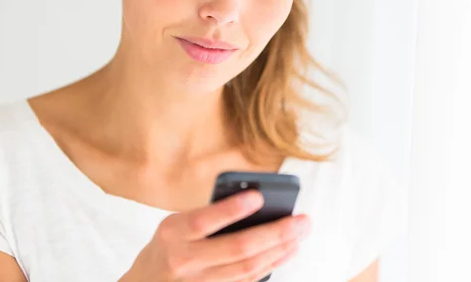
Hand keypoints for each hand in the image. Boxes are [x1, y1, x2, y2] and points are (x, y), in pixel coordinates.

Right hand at [120, 190, 309, 281]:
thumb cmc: (169, 244)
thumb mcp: (176, 223)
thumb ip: (208, 215)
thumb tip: (255, 203)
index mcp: (173, 232)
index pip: (204, 220)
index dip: (232, 209)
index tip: (259, 197)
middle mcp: (185, 260)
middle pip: (237, 248)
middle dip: (275, 233)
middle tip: (302, 220)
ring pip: (247, 268)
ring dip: (279, 250)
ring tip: (300, 233)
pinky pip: (247, 280)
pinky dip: (271, 265)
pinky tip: (287, 251)